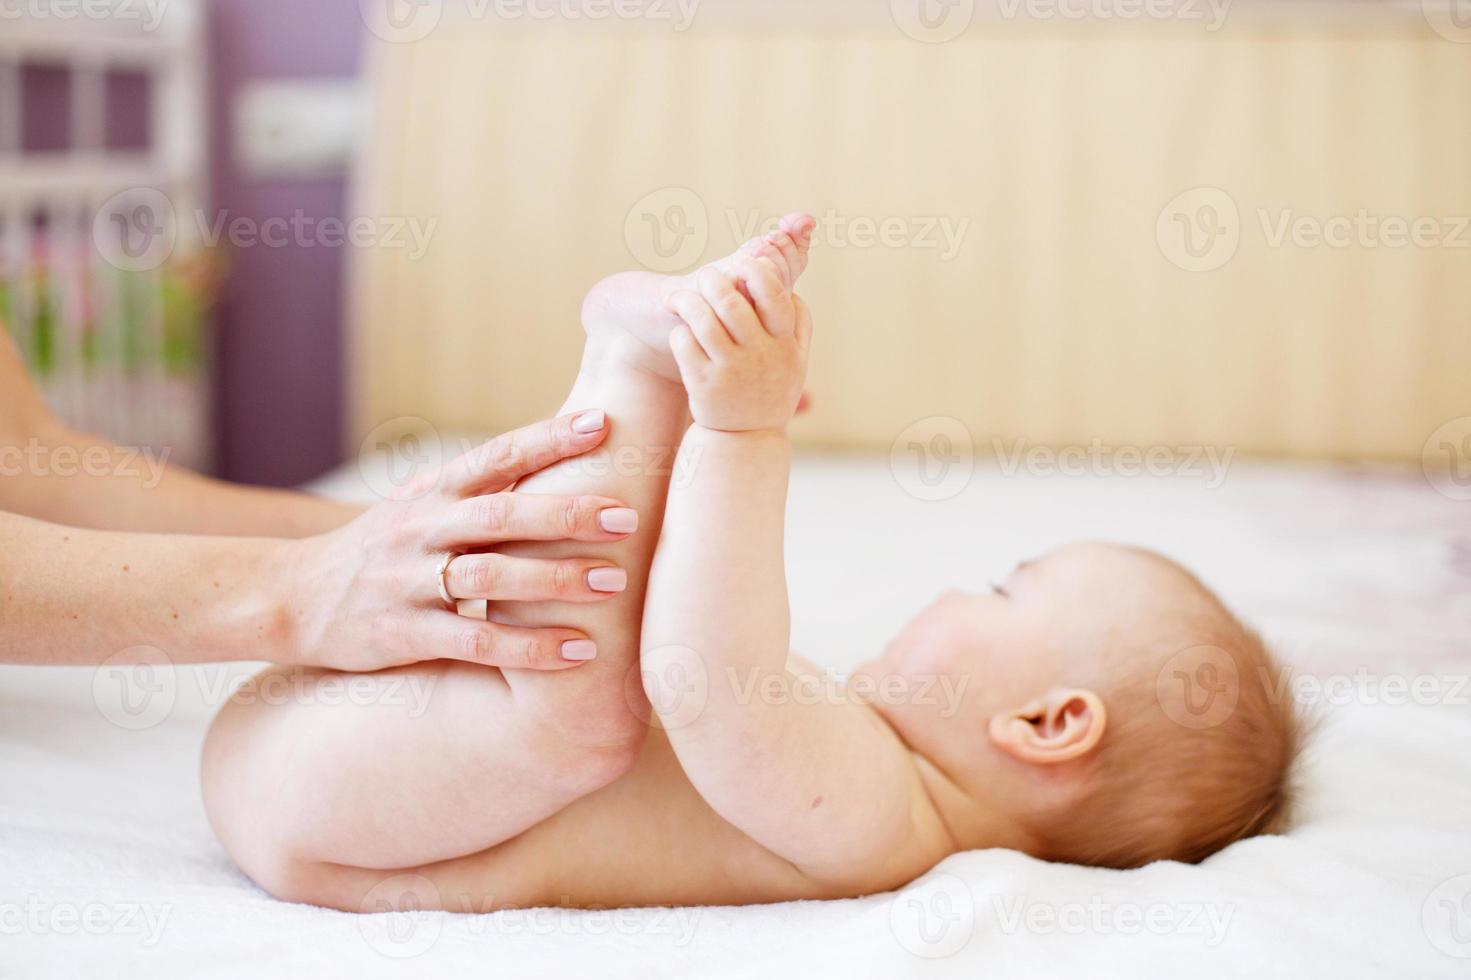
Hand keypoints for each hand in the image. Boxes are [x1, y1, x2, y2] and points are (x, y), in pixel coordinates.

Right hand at [282, 411, 637, 671]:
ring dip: (556, 581)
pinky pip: (475, 643)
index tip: (602, 423)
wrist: (290, 599)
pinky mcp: (405, 634)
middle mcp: (423, 530)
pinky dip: (528, 649)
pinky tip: (576, 653)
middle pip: (501, 515)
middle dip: (567, 514)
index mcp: (432, 492)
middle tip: (628, 516)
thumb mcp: (419, 506)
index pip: (496, 455)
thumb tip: (557, 456)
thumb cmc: (378, 550)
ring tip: (614, 583)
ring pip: (491, 579)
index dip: (548, 439)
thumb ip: (480, 490)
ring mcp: (411, 582)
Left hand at [665, 257, 812, 432]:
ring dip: (687, 301)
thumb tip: (791, 286)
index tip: (744, 263)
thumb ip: (800, 322)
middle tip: (705, 276)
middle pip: (731, 303)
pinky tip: (681, 331)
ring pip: (702, 320)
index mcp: (783, 345)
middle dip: (713, 279)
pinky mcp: (702, 384)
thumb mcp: (798, 361)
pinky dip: (679, 331)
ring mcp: (728, 371)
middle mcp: (758, 356)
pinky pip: (683, 345)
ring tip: (679, 297)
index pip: (773, 295)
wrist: (746, 439)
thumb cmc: (772, 391)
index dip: (756, 270)